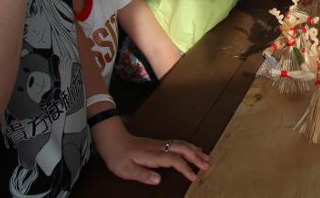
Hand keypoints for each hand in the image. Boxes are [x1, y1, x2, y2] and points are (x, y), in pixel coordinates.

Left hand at [93, 120, 208, 184]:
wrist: (112, 140)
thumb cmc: (118, 156)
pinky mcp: (159, 143)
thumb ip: (142, 175)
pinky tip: (193, 149)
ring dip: (195, 150)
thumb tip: (158, 179)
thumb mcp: (125, 169)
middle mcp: (158, 147)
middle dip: (196, 156)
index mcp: (152, 154)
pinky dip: (189, 146)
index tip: (193, 177)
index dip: (185, 168)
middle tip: (207, 165)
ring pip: (181, 144)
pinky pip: (177, 143)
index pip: (173, 160)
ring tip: (205, 157)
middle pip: (182, 148)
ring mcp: (159, 144)